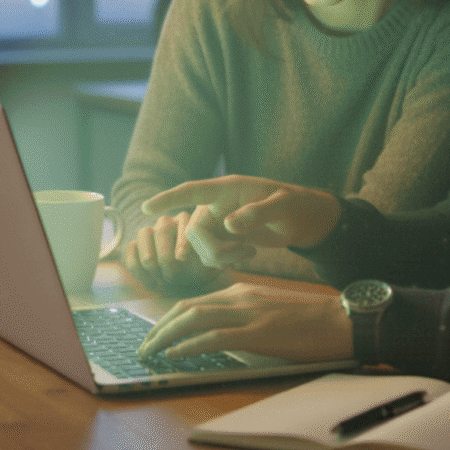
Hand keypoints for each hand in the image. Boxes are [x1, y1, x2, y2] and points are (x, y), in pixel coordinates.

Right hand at [123, 211, 225, 293]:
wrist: (184, 283)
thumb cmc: (200, 270)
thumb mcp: (213, 263)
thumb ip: (217, 255)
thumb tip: (220, 249)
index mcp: (188, 221)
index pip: (183, 222)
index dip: (181, 241)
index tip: (183, 259)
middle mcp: (168, 222)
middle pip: (161, 229)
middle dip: (165, 256)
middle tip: (172, 276)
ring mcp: (150, 232)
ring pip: (143, 234)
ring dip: (149, 260)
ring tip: (159, 280)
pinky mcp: (135, 245)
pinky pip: (129, 249)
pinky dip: (136, 267)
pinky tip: (148, 282)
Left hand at [137, 281, 353, 361]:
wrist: (338, 320)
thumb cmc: (307, 321)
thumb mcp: (268, 313)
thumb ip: (242, 319)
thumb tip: (216, 337)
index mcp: (241, 293)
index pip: (193, 303)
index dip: (168, 319)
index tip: (153, 335)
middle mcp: (239, 298)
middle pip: (186, 308)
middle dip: (158, 328)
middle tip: (141, 347)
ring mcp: (248, 314)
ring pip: (194, 319)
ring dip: (165, 337)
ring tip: (147, 352)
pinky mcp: (258, 333)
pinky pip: (215, 337)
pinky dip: (190, 345)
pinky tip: (175, 354)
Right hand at [141, 175, 341, 268]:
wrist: (303, 220)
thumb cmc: (296, 205)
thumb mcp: (283, 207)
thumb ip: (258, 213)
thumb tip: (229, 225)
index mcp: (228, 189)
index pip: (192, 191)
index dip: (169, 199)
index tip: (146, 207)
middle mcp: (218, 205)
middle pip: (193, 231)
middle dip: (212, 249)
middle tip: (244, 253)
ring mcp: (219, 223)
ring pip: (199, 246)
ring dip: (220, 256)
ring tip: (249, 252)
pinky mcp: (224, 238)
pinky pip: (210, 255)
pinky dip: (226, 260)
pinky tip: (248, 253)